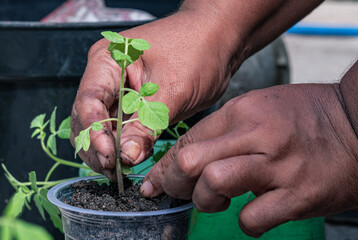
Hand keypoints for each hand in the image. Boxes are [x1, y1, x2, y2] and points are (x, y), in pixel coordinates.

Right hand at [70, 11, 233, 179]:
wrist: (219, 45)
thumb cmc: (197, 50)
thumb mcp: (172, 89)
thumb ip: (147, 123)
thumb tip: (127, 155)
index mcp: (108, 61)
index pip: (88, 101)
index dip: (94, 132)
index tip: (110, 156)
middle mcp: (107, 77)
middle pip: (88, 118)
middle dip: (98, 146)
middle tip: (114, 170)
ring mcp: (119, 93)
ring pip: (101, 128)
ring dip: (108, 151)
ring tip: (120, 171)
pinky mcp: (134, 107)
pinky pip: (121, 131)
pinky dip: (123, 147)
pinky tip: (129, 160)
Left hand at [141, 84, 357, 236]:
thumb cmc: (305, 116)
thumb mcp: (260, 107)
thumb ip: (224, 130)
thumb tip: (188, 157)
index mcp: (243, 111)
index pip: (188, 140)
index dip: (165, 165)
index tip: (156, 181)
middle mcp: (257, 134)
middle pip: (191, 162)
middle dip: (175, 183)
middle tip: (180, 192)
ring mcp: (278, 165)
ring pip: (214, 185)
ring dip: (206, 201)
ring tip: (217, 201)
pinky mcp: (298, 195)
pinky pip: (251, 219)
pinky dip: (245, 223)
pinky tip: (253, 214)